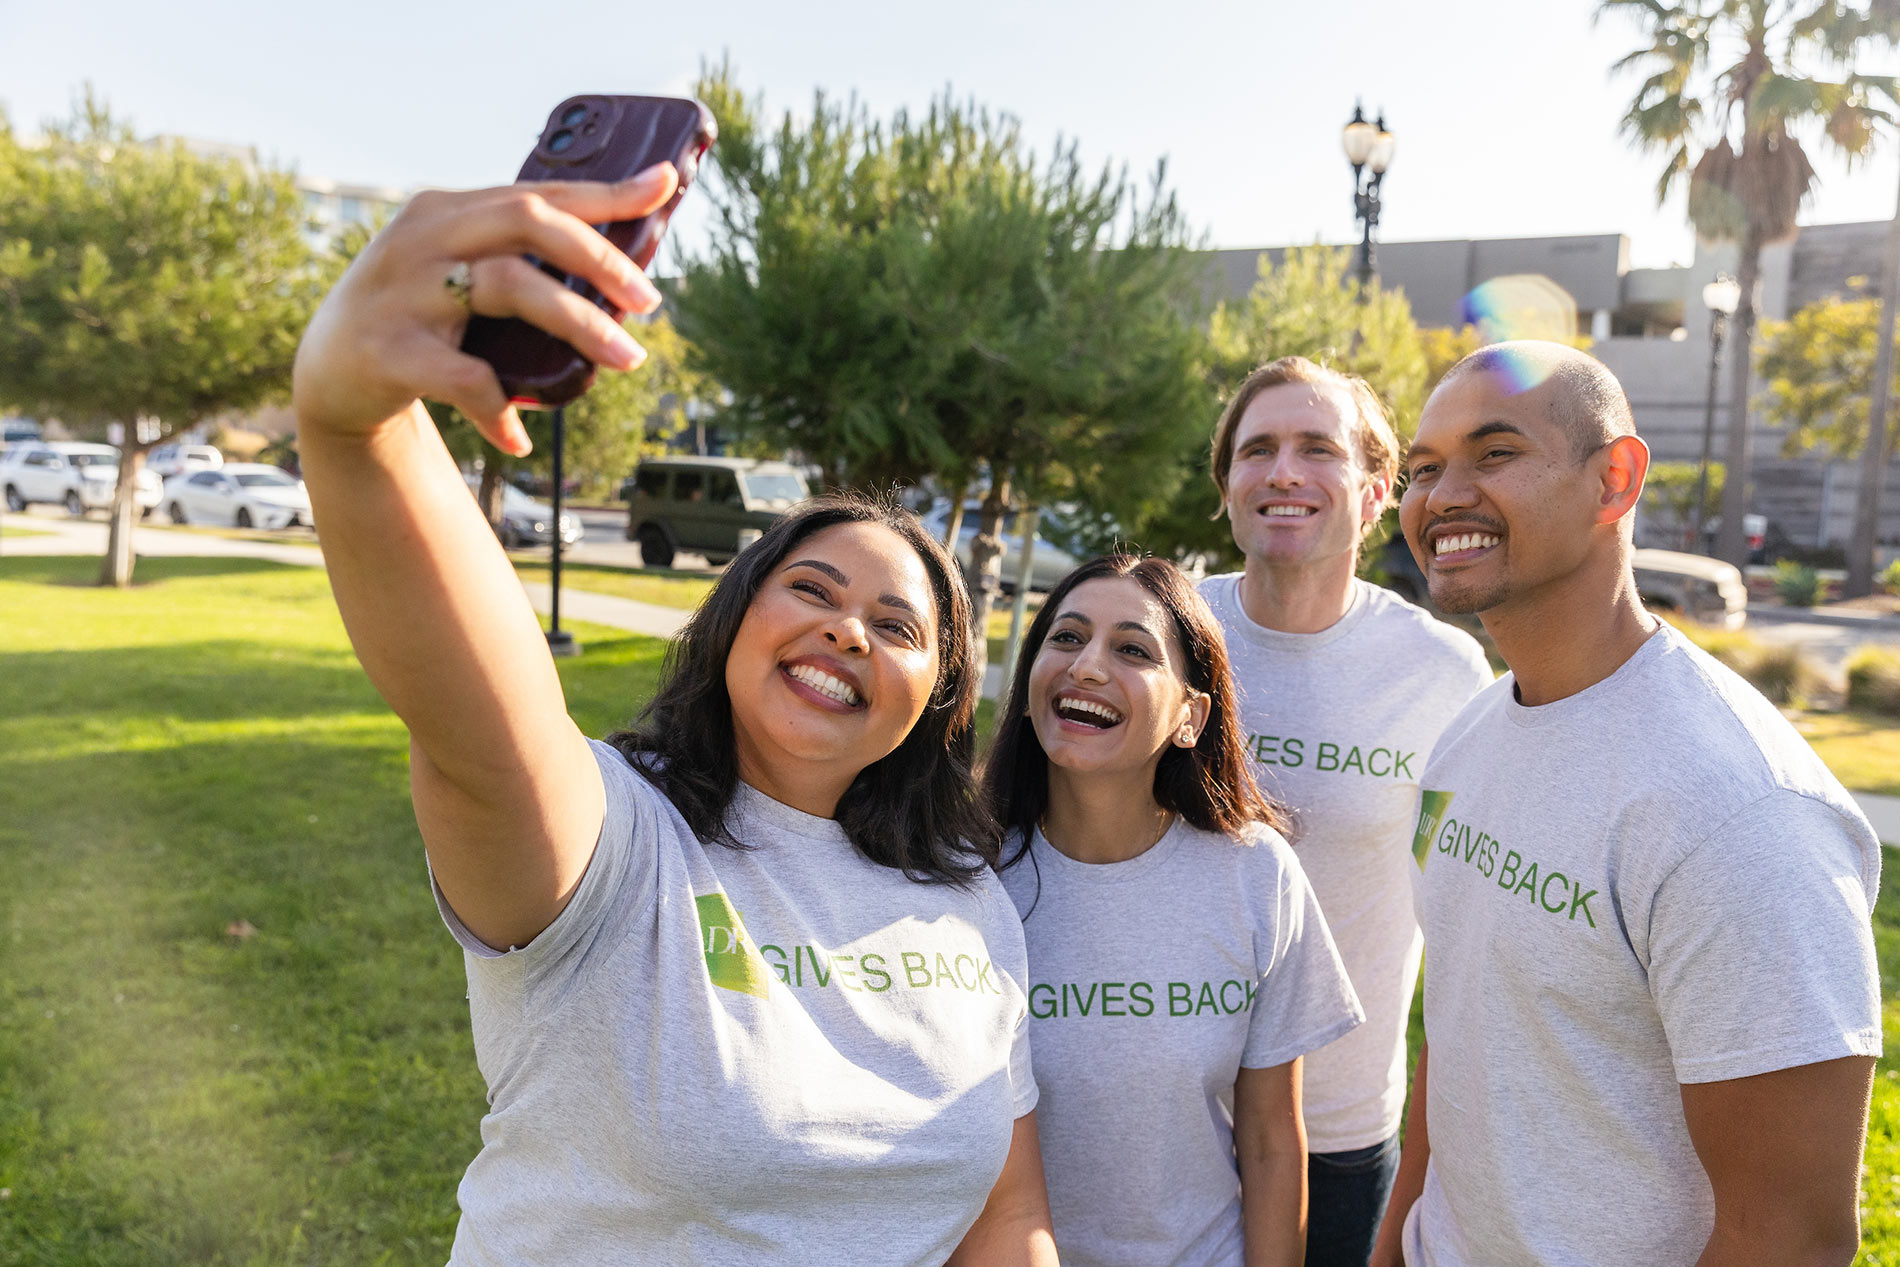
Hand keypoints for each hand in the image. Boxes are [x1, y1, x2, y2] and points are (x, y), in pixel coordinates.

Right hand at [291, 163, 677, 454]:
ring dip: (579, 325)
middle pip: (528, 223)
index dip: (606, 192)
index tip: (664, 185)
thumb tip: (617, 273)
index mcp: (447, 212)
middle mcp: (424, 239)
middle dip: (600, 260)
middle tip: (649, 302)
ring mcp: (402, 292)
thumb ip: (517, 261)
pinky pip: (463, 378)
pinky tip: (519, 438)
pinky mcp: (387, 351)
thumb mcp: (457, 275)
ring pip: (508, 287)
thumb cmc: (417, 322)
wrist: (326, 375)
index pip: (538, 192)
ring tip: (626, 359)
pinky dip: (499, 409)